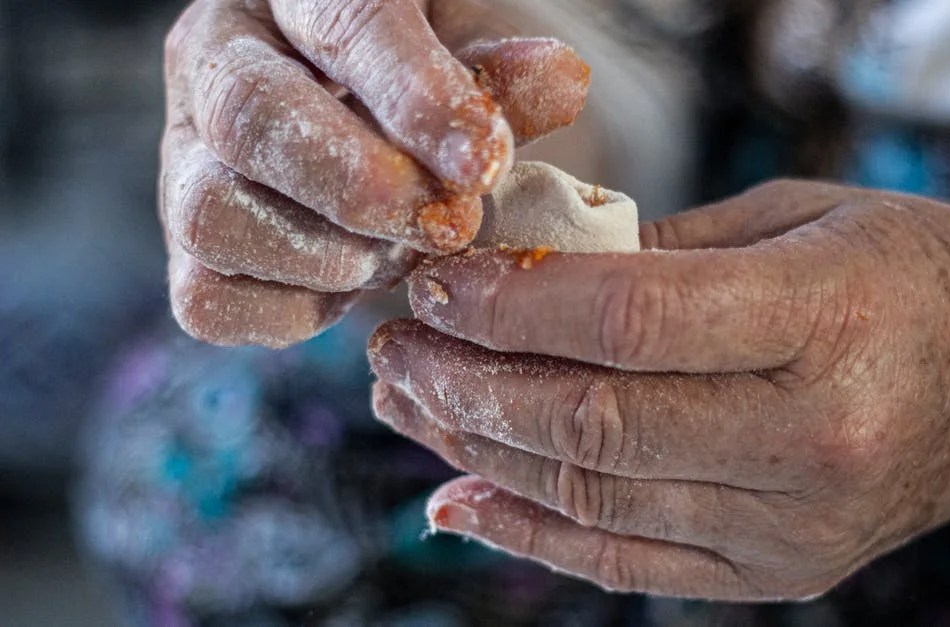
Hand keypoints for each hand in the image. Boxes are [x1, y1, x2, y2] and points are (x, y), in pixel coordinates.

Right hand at [161, 0, 589, 346]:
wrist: (393, 147)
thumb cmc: (438, 91)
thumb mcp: (480, 63)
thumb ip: (507, 77)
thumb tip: (559, 79)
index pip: (345, 22)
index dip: (415, 97)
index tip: (481, 162)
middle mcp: (216, 63)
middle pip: (250, 117)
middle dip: (363, 187)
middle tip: (448, 225)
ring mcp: (185, 159)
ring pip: (212, 213)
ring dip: (330, 255)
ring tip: (406, 255)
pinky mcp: (187, 251)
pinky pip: (209, 299)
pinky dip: (295, 309)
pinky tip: (355, 286)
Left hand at [368, 180, 949, 599]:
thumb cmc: (914, 275)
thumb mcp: (799, 219)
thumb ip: (662, 252)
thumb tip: (521, 272)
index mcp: (830, 318)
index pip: (630, 321)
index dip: (510, 304)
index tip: (438, 283)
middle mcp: (818, 436)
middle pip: (594, 423)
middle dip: (470, 383)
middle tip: (398, 347)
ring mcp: (800, 524)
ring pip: (595, 500)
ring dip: (480, 452)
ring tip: (412, 406)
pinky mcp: (781, 573)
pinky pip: (629, 562)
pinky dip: (532, 534)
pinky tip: (461, 497)